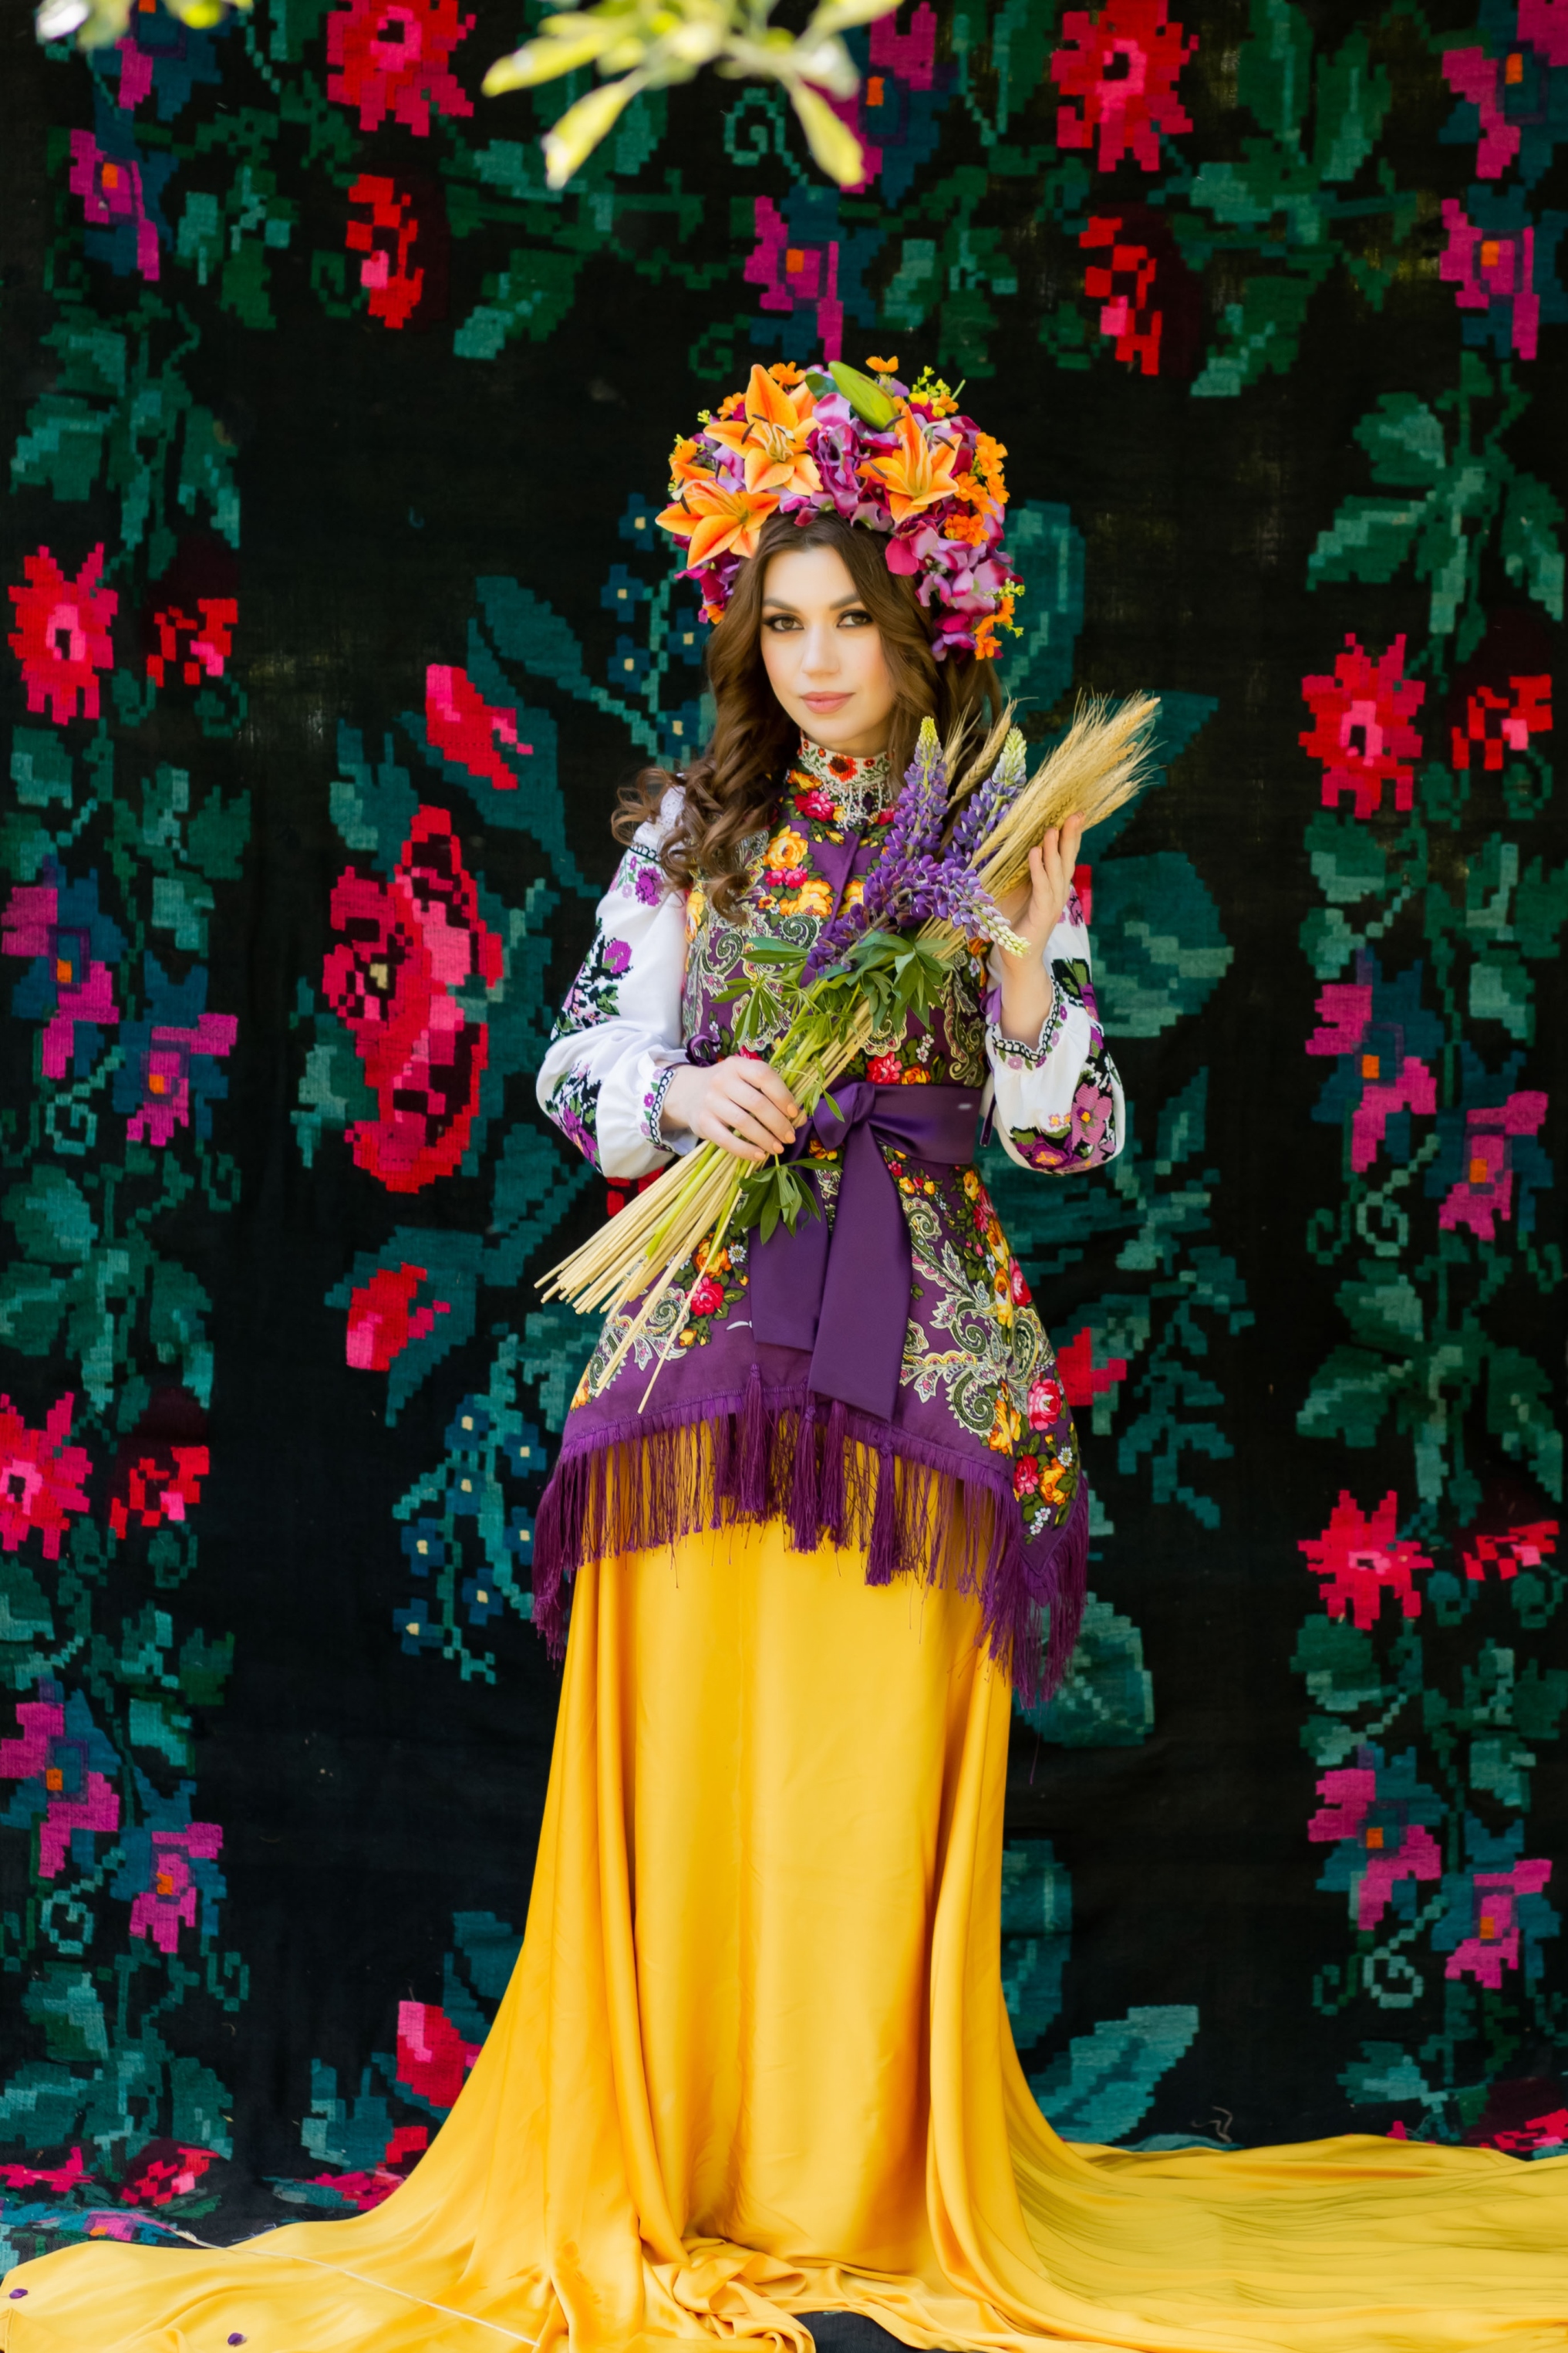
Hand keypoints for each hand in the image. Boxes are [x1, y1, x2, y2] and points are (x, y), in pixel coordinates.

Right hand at [661, 1057, 801, 1164]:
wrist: (687, 1093)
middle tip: (789, 1137)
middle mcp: (722, 1080)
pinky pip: (727, 1140)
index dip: (782, 1095)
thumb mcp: (745, 1081)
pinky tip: (759, 1155)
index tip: (794, 1113)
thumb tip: (799, 1118)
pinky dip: (746, 1150)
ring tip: (778, 1148)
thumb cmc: (727, 1088)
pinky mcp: (703, 1122)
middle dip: (778, 1123)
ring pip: (743, 1122)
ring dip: (765, 1138)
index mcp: (737, 1065)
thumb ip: (771, 1095)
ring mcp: (710, 1101)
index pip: (764, 1076)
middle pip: (756, 1103)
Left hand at [993, 815, 1083, 1046]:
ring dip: (1054, 850)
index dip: (1071, 836)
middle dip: (1071, 837)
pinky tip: (1034, 854)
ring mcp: (1052, 905)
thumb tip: (1013, 846)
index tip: (1076, 813)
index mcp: (1054, 887)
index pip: (1065, 857)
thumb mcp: (1016, 892)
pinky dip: (1038, 871)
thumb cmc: (1015, 925)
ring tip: (1052, 829)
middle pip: (1067, 860)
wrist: (1017, 959)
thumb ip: (1020, 873)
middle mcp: (1058, 894)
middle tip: (1076, 813)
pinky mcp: (1041, 916)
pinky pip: (1041, 889)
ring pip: (1056, 873)